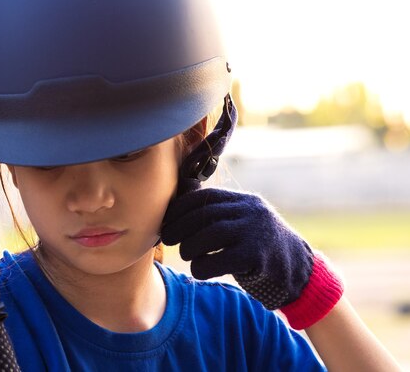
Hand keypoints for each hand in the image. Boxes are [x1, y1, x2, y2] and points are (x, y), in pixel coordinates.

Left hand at [161, 184, 342, 328]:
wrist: (301, 273)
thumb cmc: (259, 246)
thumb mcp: (241, 222)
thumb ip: (217, 211)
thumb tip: (181, 198)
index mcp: (244, 201)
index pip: (205, 196)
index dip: (181, 208)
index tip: (168, 221)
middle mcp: (250, 212)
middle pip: (205, 214)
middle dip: (180, 227)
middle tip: (168, 239)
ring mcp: (256, 232)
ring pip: (210, 234)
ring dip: (190, 246)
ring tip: (185, 254)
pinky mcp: (258, 257)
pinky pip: (221, 259)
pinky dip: (203, 266)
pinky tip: (199, 270)